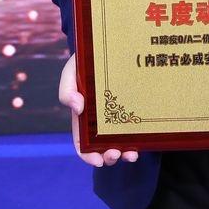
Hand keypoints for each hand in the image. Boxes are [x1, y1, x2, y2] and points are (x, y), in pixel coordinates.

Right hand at [58, 52, 138, 166]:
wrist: (107, 47)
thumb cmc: (85, 62)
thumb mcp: (70, 73)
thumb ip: (67, 90)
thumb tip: (77, 107)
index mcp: (82, 118)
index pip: (82, 144)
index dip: (88, 156)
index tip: (97, 161)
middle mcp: (100, 122)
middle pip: (102, 148)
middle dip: (109, 157)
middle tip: (115, 154)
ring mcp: (118, 117)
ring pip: (120, 143)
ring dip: (124, 154)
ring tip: (131, 154)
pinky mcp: (133, 111)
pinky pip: (136, 131)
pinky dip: (138, 141)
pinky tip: (142, 143)